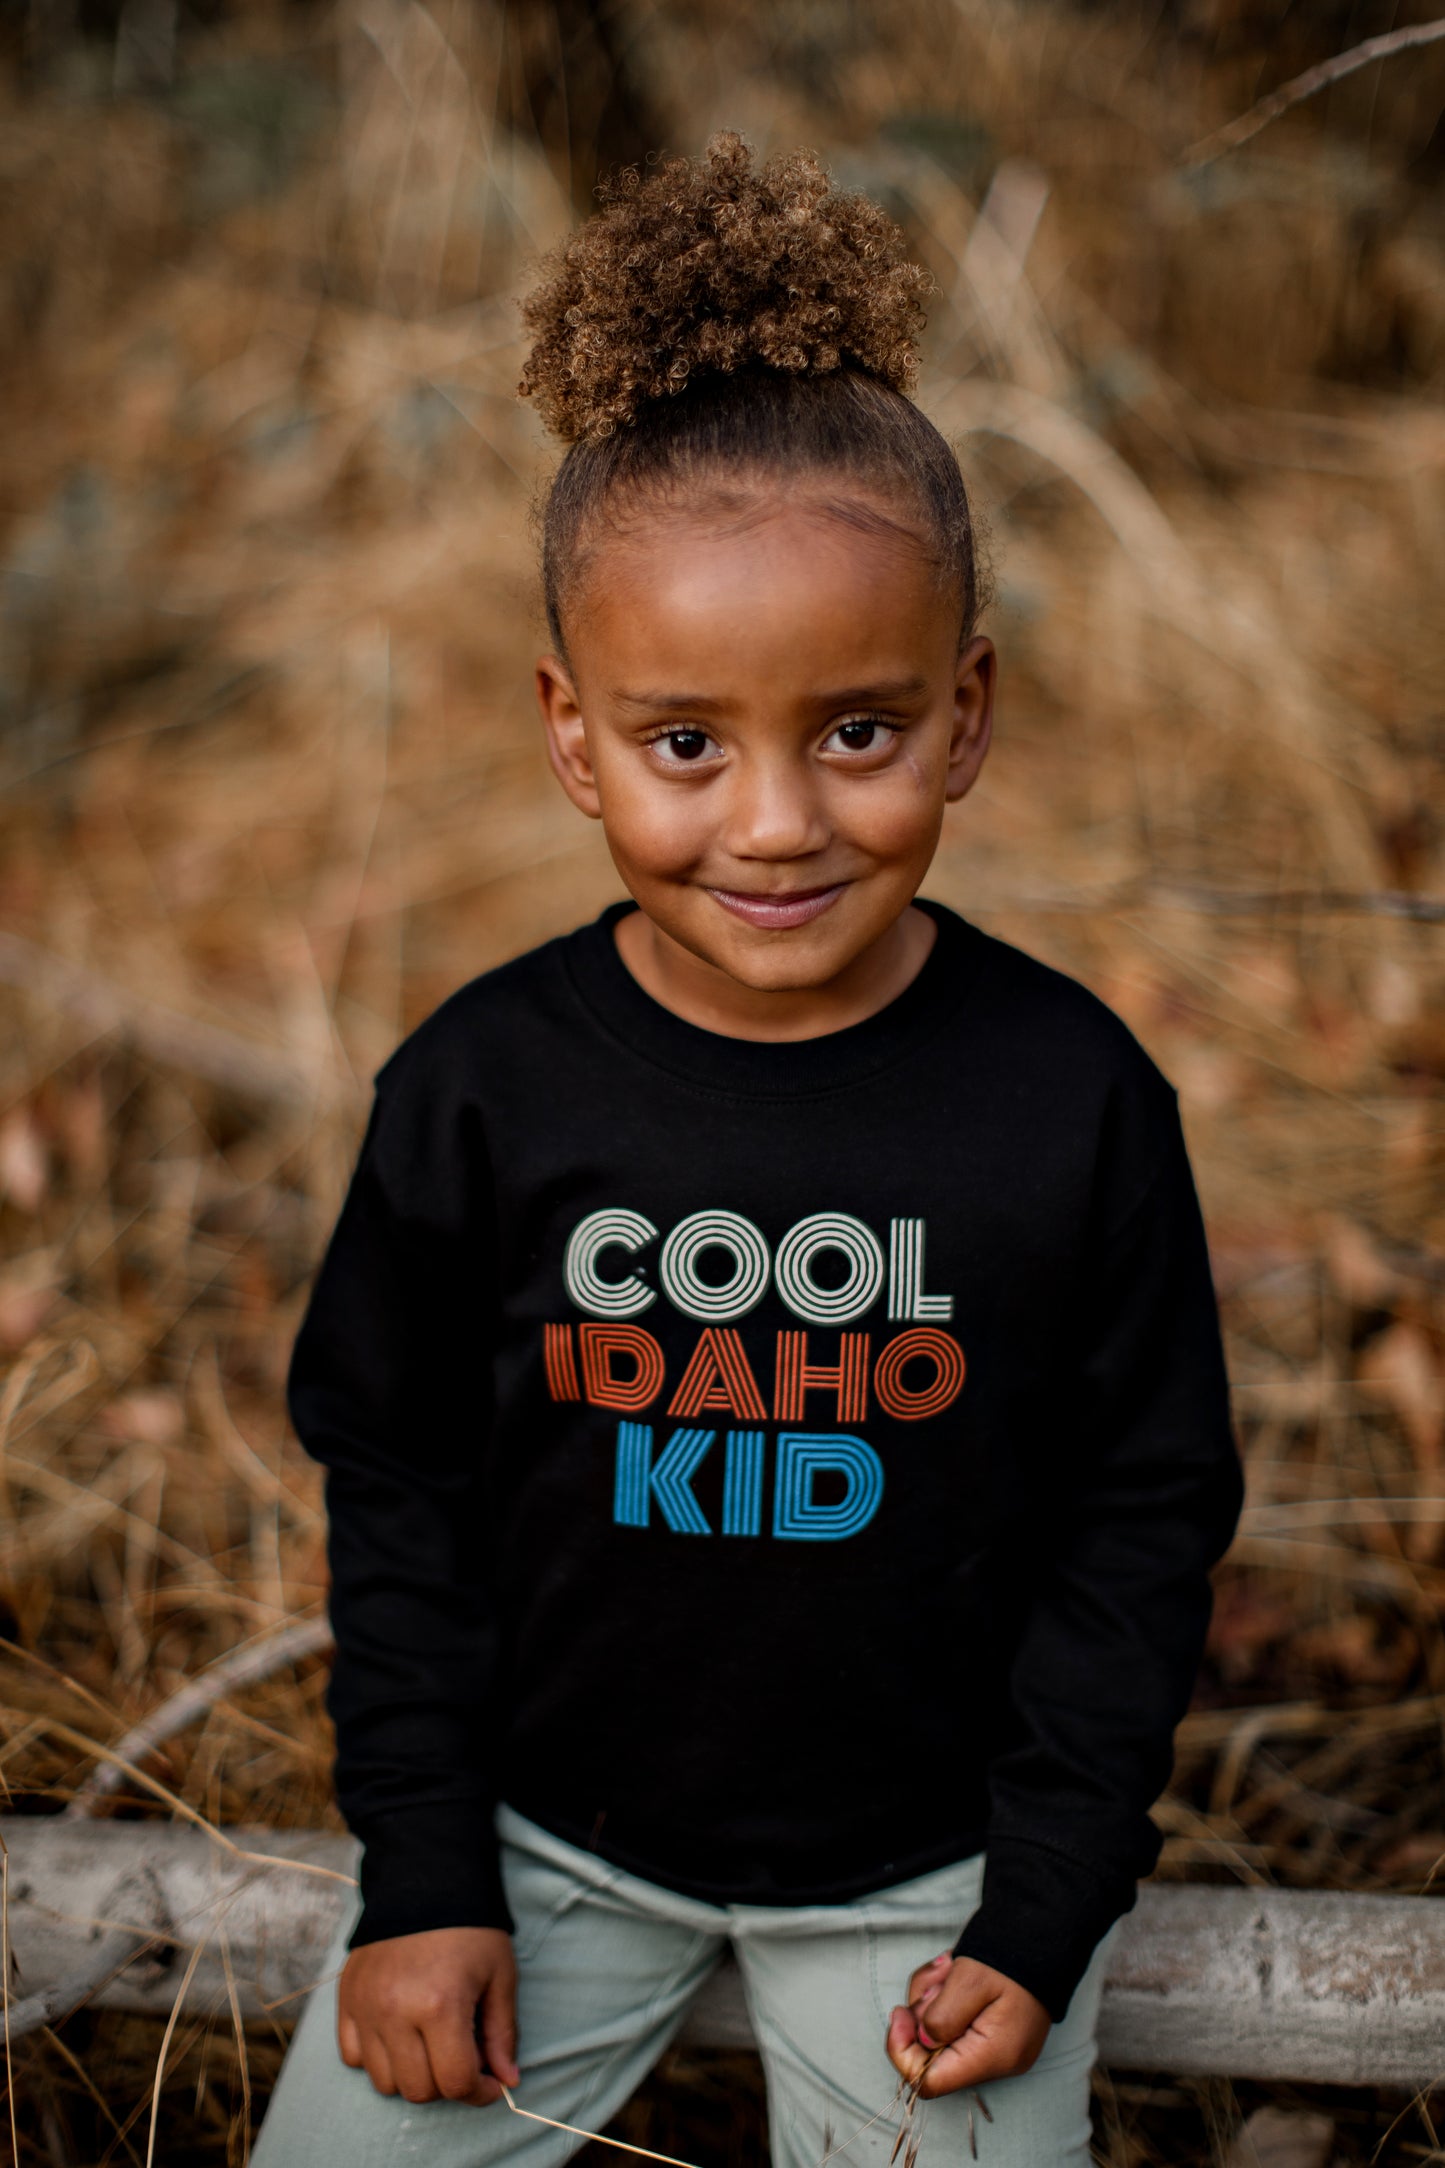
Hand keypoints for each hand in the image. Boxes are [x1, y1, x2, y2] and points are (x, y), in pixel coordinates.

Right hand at [338, 1926, 518, 2105]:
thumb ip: (502, 2033)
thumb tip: (506, 2080)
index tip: (491, 2081)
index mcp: (439, 2005)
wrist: (424, 1881)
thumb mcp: (500, 1975)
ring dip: (412, 2074)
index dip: (480, 2092)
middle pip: (418, 2091)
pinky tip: (400, 2032)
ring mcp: (365, 2008)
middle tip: (463, 2056)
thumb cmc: (470, 1929)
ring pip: (384, 2082)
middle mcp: (395, 2012)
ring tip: (431, 2043)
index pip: (456, 2083)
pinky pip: (354, 2058)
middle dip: (447, 2084)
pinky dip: (377, 2057)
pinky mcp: (346, 2001)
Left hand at [886, 1951, 1050, 2097]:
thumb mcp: (970, 1980)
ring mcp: (995, 2047)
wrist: (1044, 1934)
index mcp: (992, 2055)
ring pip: (937, 2032)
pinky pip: (952, 2021)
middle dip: (922, 2011)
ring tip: (949, 1966)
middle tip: (938, 1976)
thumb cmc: (1010, 1956)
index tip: (898, 2014)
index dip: (902, 2051)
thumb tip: (922, 2039)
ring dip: (932, 1996)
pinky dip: (944, 1995)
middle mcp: (995, 2061)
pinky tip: (953, 1970)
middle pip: (931, 2053)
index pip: (929, 2082)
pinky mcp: (991, 2032)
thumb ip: (941, 2017)